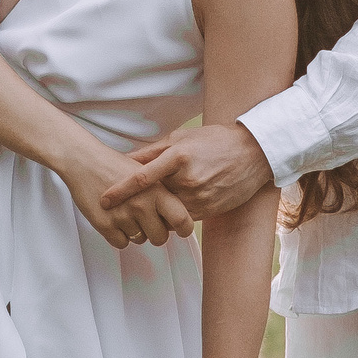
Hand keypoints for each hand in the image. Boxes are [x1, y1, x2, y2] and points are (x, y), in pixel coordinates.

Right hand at [58, 151, 190, 250]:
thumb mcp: (146, 172)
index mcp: (157, 190)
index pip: (182, 220)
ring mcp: (123, 216)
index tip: (178, 228)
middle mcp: (142, 205)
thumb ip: (163, 193)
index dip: (183, 228)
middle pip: (161, 238)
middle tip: (144, 220)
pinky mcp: (105, 225)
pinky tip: (113, 218)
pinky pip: (121, 243)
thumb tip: (179, 217)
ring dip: (134, 231)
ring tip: (124, 212)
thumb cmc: (116, 166)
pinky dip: (118, 235)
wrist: (84, 160)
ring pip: (139, 240)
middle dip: (154, 232)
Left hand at [103, 121, 274, 222]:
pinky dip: (172, 217)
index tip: (104, 200)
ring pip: (166, 213)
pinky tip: (168, 211)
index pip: (142, 178)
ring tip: (145, 210)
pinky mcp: (210, 209)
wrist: (254, 153)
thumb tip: (125, 160)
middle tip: (121, 207)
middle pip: (152, 199)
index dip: (120, 191)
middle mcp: (188, 179)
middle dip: (137, 204)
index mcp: (178, 157)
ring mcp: (200, 197)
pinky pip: (183, 219)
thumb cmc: (213, 141)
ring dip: (154, 213)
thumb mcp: (181, 138)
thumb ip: (152, 151)